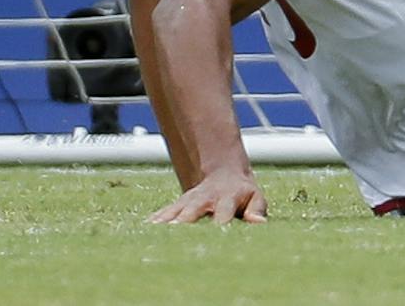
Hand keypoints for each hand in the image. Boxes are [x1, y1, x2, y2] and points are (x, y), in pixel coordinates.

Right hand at [148, 167, 266, 224]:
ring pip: (175, 211)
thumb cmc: (243, 193)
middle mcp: (205, 198)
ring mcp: (189, 200)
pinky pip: (165, 212)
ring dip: (166, 221)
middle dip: (185, 221)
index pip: (223, 212)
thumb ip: (257, 209)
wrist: (223, 172)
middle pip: (193, 210)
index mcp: (227, 198)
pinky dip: (156, 220)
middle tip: (176, 233)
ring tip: (154, 232)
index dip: (220, 222)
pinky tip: (146, 229)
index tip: (216, 232)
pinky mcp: (178, 204)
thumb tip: (259, 222)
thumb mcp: (256, 197)